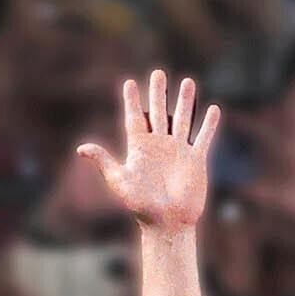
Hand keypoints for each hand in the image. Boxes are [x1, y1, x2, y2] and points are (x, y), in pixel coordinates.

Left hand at [70, 67, 218, 236]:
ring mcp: (178, 151)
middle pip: (158, 113)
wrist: (167, 223)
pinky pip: (203, 138)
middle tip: (158, 73)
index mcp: (139, 148)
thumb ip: (104, 161)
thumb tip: (81, 148)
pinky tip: (213, 109)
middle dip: (158, 93)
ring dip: (184, 101)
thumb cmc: (140, 206)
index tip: (129, 83)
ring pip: (182, 119)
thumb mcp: (119, 181)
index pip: (134, 119)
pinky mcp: (195, 159)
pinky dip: (208, 124)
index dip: (132, 101)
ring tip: (188, 82)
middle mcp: (159, 146)